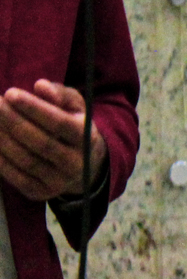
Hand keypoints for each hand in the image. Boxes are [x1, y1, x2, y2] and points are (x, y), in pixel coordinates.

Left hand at [0, 80, 105, 201]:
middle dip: (13, 121)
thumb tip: (39, 86)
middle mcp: (76, 162)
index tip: (10, 93)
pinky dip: (0, 159)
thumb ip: (59, 93)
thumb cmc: (73, 127)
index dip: (34, 108)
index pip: (60, 123)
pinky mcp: (41, 193)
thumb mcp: (75, 107)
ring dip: (3, 139)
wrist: (85, 167)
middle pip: (41, 142)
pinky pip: (16, 177)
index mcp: (87, 138)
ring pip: (26, 160)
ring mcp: (59, 181)